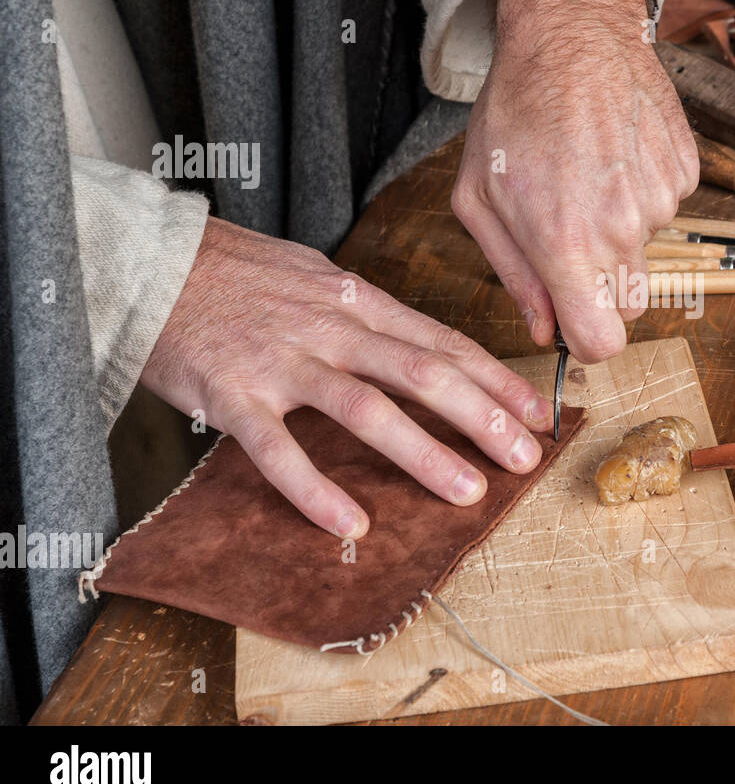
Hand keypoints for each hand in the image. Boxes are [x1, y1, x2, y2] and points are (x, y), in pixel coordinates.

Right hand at [139, 218, 554, 538]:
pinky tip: (351, 524)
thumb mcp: (317, 278)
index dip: (496, 379)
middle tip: (524, 458)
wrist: (149, 259)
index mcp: (357, 301)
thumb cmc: (239, 274)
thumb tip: (422, 346)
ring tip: (466, 491)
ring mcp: (283, 361)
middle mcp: (331, 328)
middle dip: (482, 417)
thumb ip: (368, 315)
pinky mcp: (233, 395)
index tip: (537, 412)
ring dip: (423, 452)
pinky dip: (315, 490)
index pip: (442, 341)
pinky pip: (279, 450)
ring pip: (366, 408)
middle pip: (422, 372)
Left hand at [451, 0, 697, 363]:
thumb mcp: (479, 198)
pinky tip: (612, 154)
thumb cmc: (515, 111)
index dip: (586, 340)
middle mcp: (622, 231)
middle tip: (569, 240)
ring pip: (645, 252)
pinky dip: (641, 193)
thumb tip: (544, 328)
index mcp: (566, 246)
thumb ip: (513, 274)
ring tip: (585, 176)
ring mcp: (662, 201)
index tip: (573, 320)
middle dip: (600, 290)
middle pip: (629, 307)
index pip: (602, 342)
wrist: (572, 34)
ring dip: (618, 231)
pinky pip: (665, 208)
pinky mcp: (685, 172)